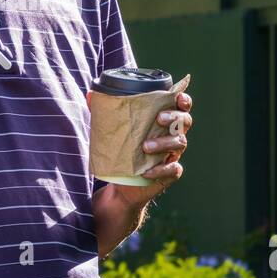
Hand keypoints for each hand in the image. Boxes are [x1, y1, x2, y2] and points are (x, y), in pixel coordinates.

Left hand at [87, 82, 192, 206]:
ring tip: (145, 146)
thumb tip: (91, 95)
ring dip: (164, 143)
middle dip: (175, 117)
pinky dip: (161, 170)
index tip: (177, 97)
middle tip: (158, 119)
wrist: (122, 182)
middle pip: (185, 121)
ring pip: (180, 143)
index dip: (183, 100)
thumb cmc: (123, 149)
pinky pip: (173, 169)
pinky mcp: (170, 173)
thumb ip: (106, 112)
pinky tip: (147, 171)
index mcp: (164, 121)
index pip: (181, 106)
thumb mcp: (115, 130)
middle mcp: (173, 135)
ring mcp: (173, 154)